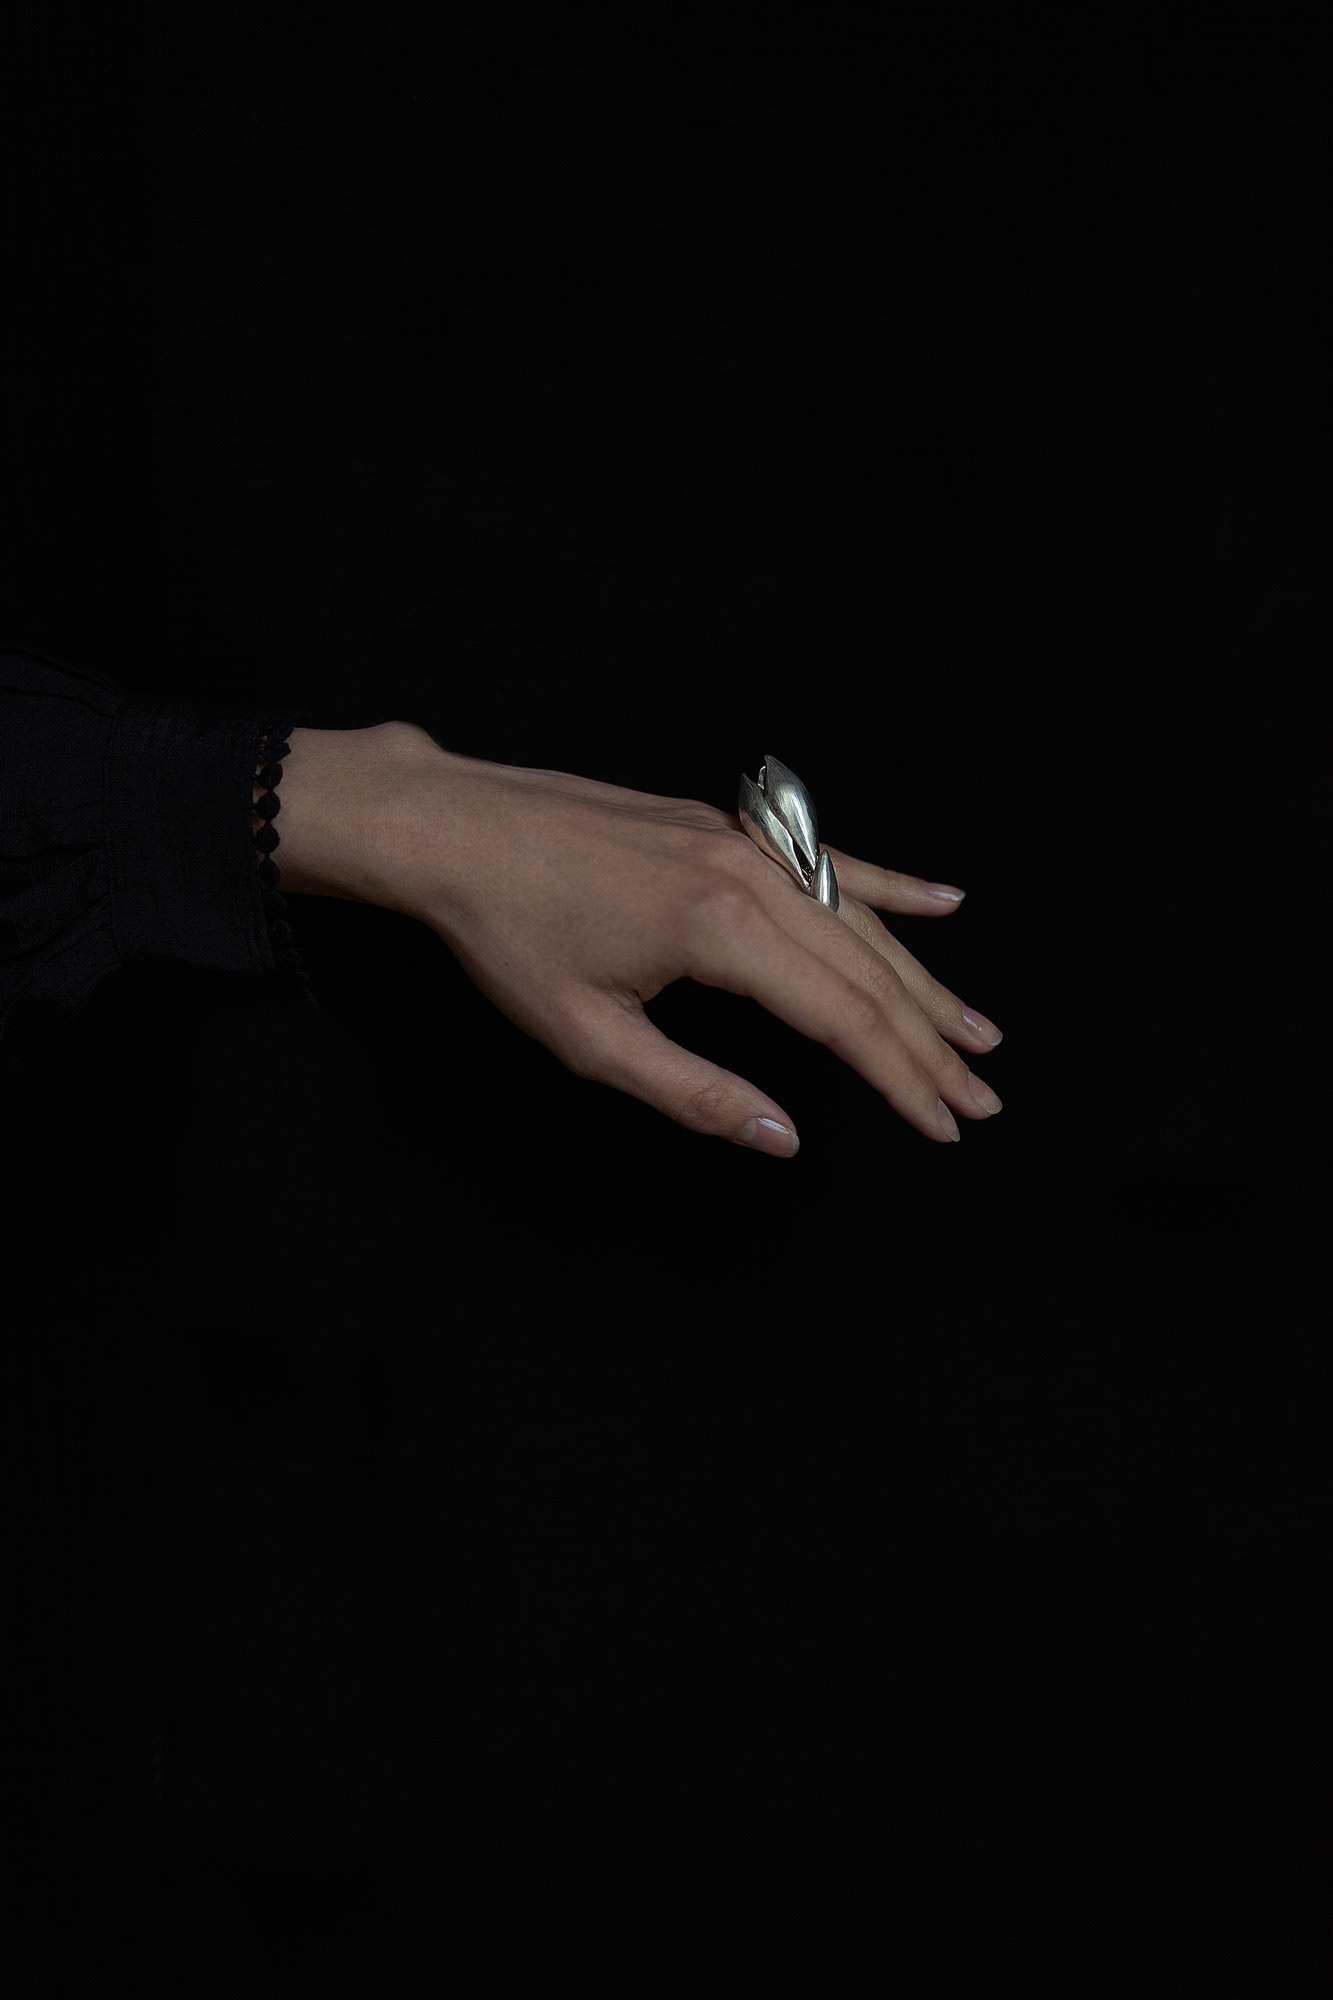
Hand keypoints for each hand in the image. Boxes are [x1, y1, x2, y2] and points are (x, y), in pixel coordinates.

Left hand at [379, 734, 1003, 1153]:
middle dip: (929, 1042)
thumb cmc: (508, 934)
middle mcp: (749, 877)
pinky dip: (889, 885)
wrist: (454, 829)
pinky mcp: (724, 828)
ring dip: (923, 979)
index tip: (943, 1123)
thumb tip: (782, 1134)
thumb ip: (693, 1091)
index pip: (842, 1018)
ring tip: (978, 1030)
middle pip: (867, 972)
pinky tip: (944, 902)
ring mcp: (742, 843)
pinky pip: (827, 860)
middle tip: (981, 1098)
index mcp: (719, 932)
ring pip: (859, 920)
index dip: (899, 1078)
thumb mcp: (590, 1036)